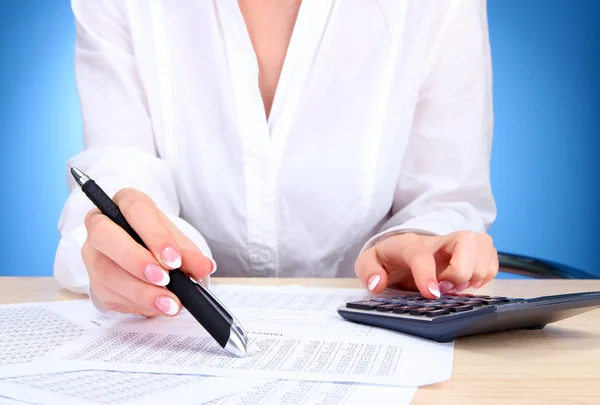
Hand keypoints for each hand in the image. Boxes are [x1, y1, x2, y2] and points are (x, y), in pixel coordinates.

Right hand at [81, 188, 214, 316]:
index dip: (154, 235)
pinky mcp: (94, 280)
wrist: (150, 259)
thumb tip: (204, 266)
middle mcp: (101, 224)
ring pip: (106, 271)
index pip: (135, 209)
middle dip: (136, 260)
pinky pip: (109, 293)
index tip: (174, 260)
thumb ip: (190, 254)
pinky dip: (137, 303)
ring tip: (169, 303)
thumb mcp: (180, 244)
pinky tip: (157, 307)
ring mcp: (94, 253)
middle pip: (104, 235)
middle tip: (164, 279)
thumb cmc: (162, 243)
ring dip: (140, 291)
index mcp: (126, 202)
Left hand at [355, 231, 498, 298]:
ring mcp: (457, 243)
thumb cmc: (389, 259)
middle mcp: (438, 240)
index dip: (427, 274)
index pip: (421, 254)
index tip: (432, 294)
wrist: (401, 251)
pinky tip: (469, 284)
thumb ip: (368, 271)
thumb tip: (378, 284)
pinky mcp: (472, 250)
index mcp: (410, 244)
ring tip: (458, 288)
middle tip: (448, 289)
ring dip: (477, 272)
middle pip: (466, 240)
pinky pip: (492, 256)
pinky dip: (487, 273)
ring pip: (483, 244)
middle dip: (462, 270)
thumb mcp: (368, 263)